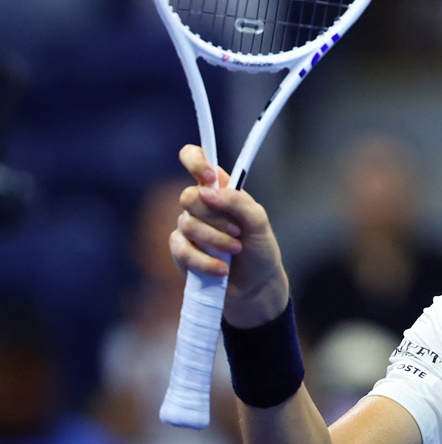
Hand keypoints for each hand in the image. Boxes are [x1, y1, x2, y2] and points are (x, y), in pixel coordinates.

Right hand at [169, 145, 289, 327]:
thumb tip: (207, 190)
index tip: (209, 177)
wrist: (255, 285)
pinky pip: (182, 249)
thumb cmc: (259, 249)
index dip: (196, 160)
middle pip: (188, 196)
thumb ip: (238, 202)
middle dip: (215, 216)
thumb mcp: (259, 222)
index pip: (195, 158)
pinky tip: (222, 269)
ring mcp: (188, 227)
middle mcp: (201, 204)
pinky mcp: (180, 251)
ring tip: (235, 250)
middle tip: (238, 231)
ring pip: (187, 224)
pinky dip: (205, 260)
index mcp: (220, 189)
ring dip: (215, 239)